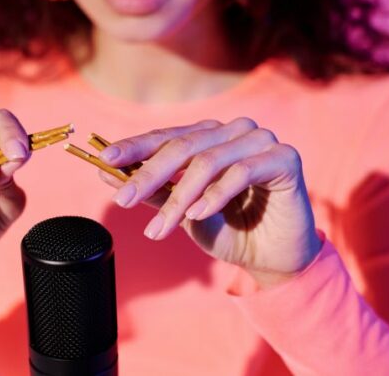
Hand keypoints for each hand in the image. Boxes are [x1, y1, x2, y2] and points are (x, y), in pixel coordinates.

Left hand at [97, 118, 322, 287]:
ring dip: (179, 198)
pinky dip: (214, 196)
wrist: (273, 258)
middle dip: (149, 175)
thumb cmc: (229, 230)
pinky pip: (241, 172)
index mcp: (210, 137)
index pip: (166, 136)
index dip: (134, 147)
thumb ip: (153, 190)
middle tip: (124, 199)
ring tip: (161, 227)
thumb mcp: (183, 211)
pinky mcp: (284, 157)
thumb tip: (106, 173)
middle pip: (183, 146)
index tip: (104, 160)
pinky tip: (197, 215)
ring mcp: (260, 140)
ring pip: (208, 162)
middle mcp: (234, 131)